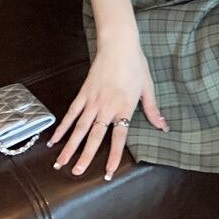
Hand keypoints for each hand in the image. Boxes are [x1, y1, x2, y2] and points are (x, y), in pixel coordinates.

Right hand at [47, 39, 166, 180]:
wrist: (119, 44)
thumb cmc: (136, 65)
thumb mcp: (148, 87)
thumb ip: (153, 110)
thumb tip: (164, 127)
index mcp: (124, 107)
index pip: (118, 137)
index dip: (113, 156)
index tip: (108, 172)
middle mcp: (107, 107)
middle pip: (94, 136)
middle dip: (85, 156)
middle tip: (77, 173)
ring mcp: (93, 100)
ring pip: (79, 127)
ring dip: (70, 146)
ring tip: (60, 163)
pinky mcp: (83, 93)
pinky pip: (71, 113)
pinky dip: (62, 126)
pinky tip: (55, 139)